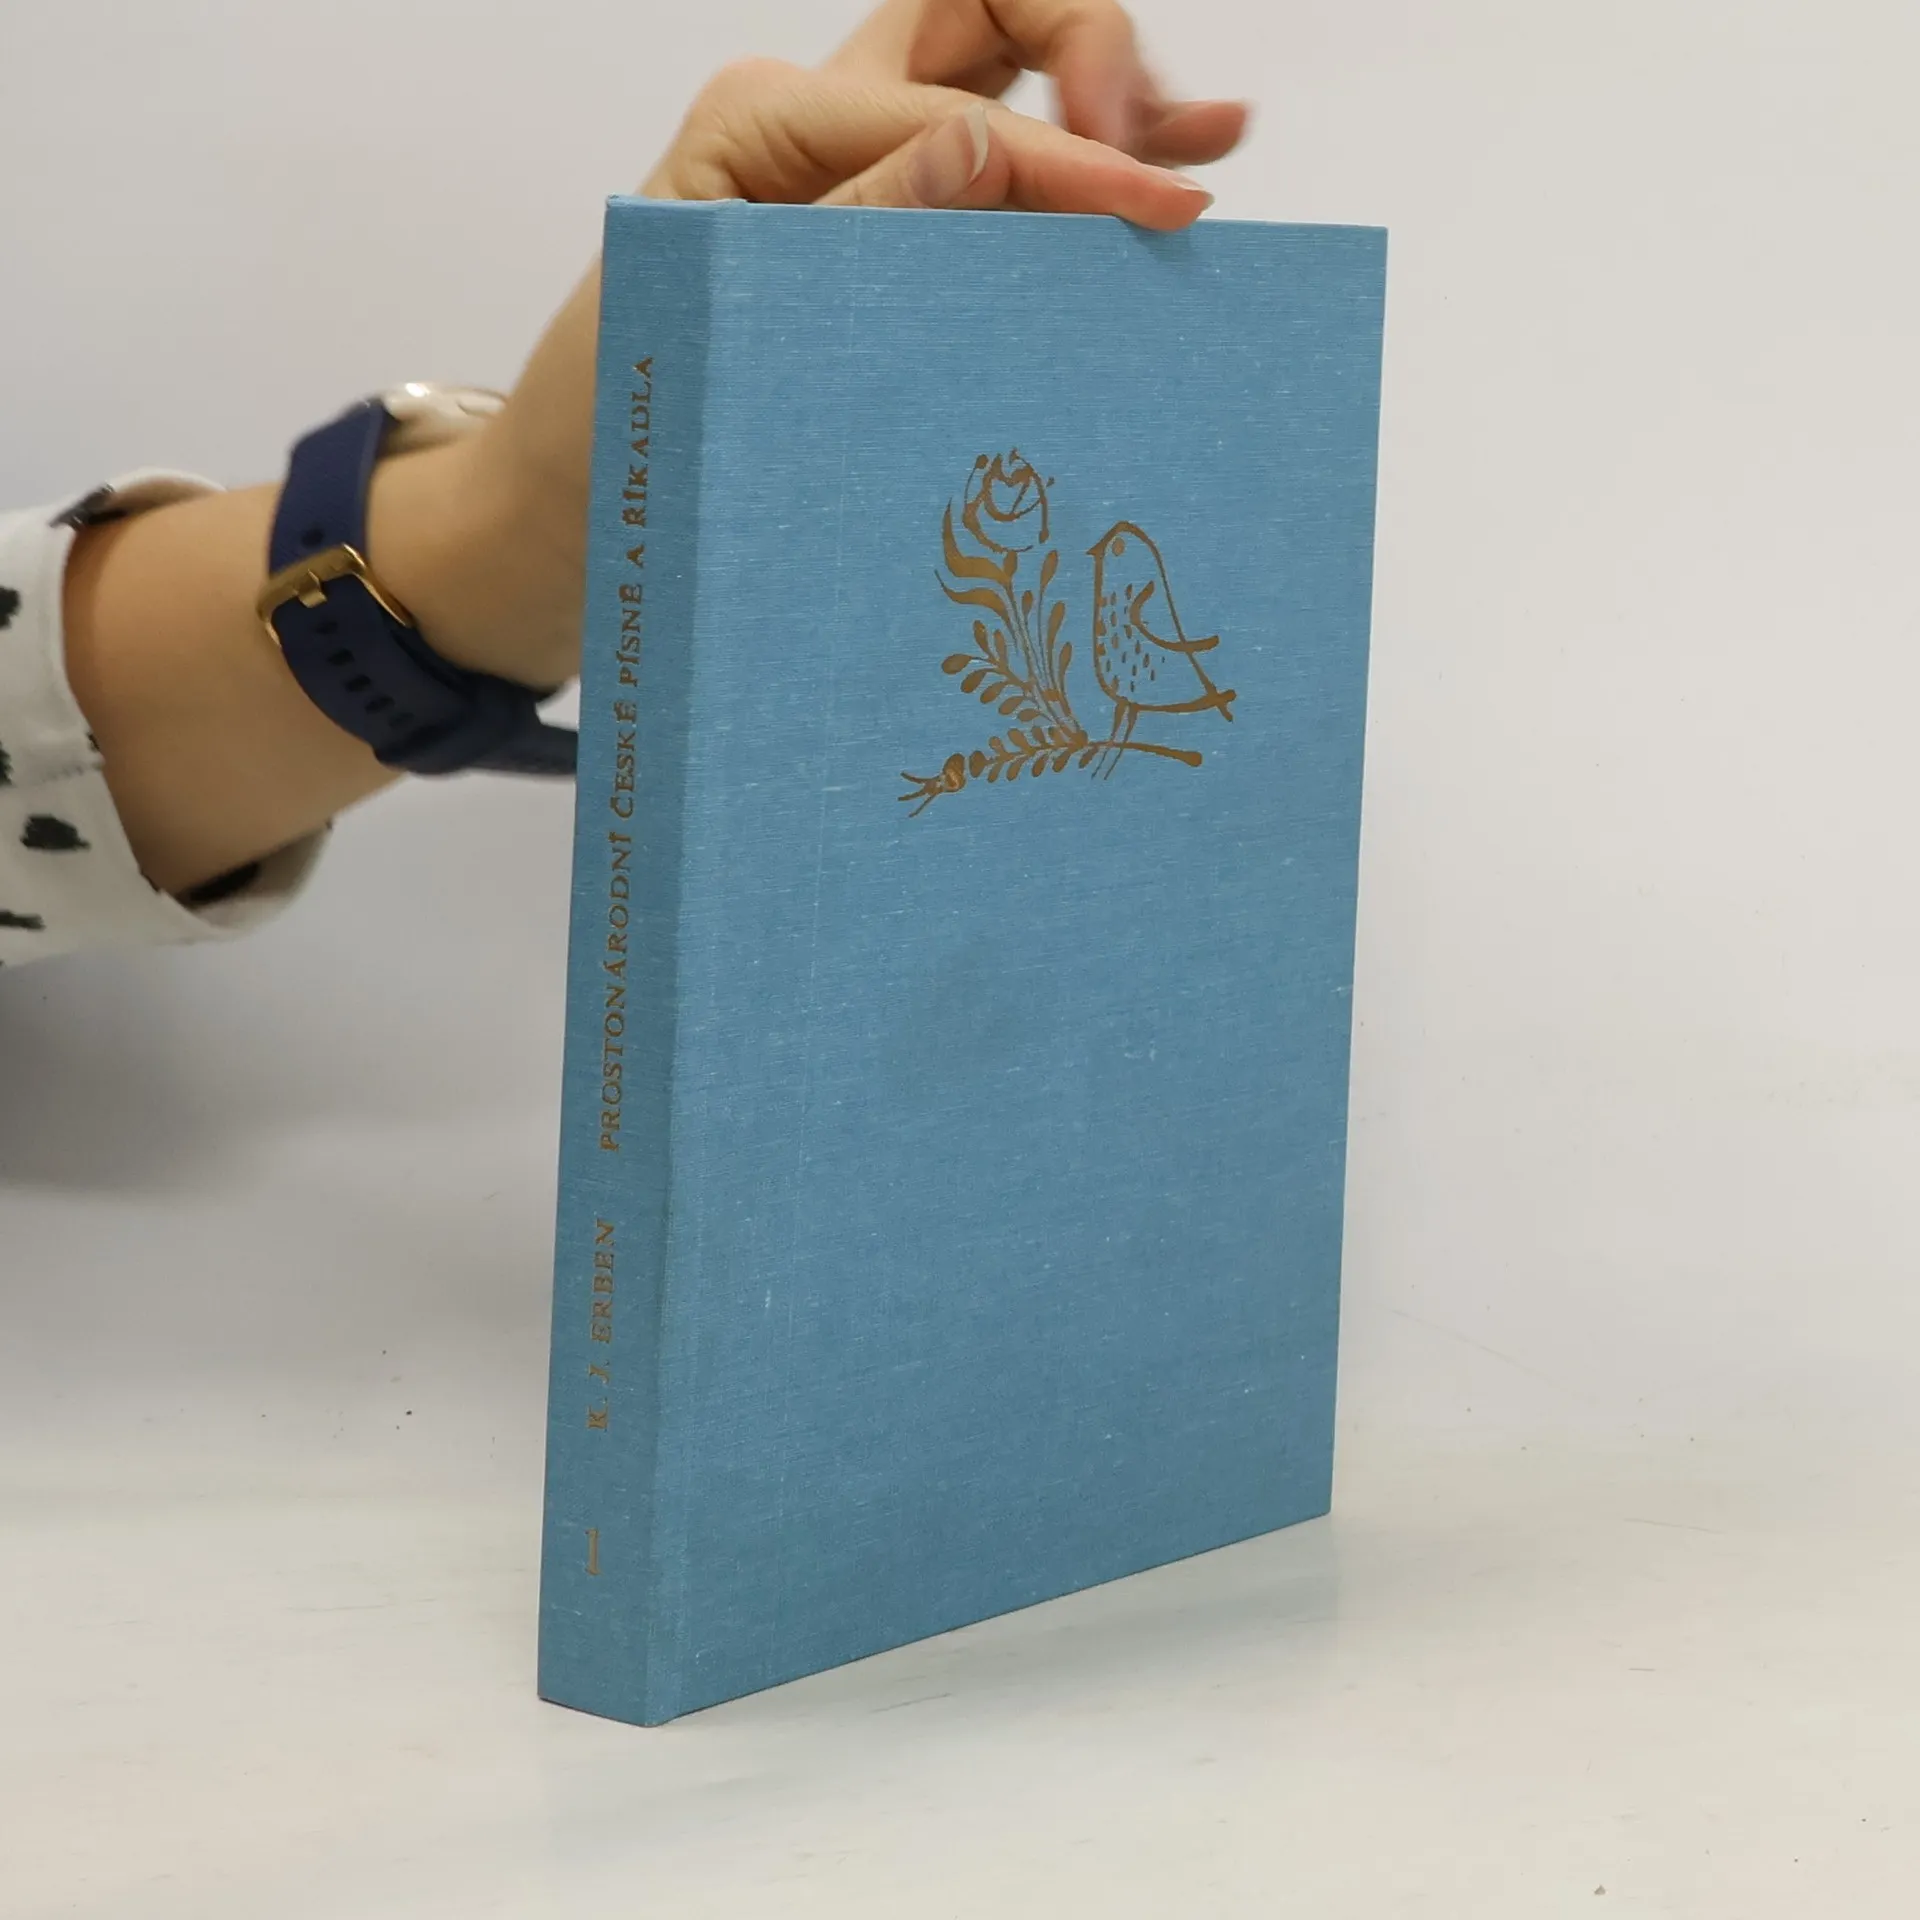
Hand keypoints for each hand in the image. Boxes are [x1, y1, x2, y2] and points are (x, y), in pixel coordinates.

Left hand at [383, 0, 1248, 691]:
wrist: (574, 501)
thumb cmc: (622, 420)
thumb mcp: (727, 317)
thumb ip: (858, 225)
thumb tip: (991, 149)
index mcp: (767, 120)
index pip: (961, 113)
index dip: (1071, 159)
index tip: (1161, 208)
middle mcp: (818, 118)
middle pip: (988, 12)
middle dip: (1084, 48)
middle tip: (1143, 148)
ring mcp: (857, 163)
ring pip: (1006, 67)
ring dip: (1110, 84)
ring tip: (1208, 136)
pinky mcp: (883, 223)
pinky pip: (998, 152)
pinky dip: (1085, 144)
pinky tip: (1183, 147)